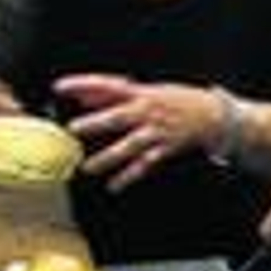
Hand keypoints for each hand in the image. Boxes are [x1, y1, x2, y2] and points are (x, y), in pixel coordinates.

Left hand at [55, 74, 222, 190]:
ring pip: (129, 146)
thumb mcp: (144, 91)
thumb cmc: (175, 100)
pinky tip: (114, 186)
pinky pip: (144, 165)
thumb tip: (82, 97)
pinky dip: (129, 176)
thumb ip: (112, 96)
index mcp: (141, 93)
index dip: (83, 84)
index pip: (107, 85)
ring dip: (108, 158)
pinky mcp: (164, 149)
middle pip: (118, 116)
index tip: (60, 87)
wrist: (211, 115)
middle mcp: (147, 111)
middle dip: (96, 122)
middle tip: (74, 129)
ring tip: (88, 168)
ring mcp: (156, 132)